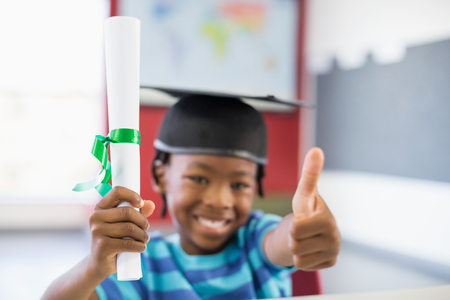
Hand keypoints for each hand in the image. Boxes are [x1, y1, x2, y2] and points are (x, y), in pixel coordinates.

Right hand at [88, 186, 154, 278]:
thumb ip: (139, 212)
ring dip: (143, 235)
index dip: (132, 195)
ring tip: (145, 238)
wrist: (100, 263)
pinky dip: (140, 246)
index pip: (117, 191)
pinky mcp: (102, 246)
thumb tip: (151, 205)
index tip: (141, 203)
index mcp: (100, 207)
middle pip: (127, 211)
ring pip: (130, 228)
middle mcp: (95, 217)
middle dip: (142, 220)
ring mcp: (97, 232)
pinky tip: (141, 247)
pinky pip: (128, 243)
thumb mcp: (124, 223)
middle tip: (146, 227)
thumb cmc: (115, 238)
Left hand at [289, 147, 339, 270]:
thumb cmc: (305, 208)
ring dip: (296, 248)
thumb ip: (309, 173)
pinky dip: (301, 258)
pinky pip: (302, 266)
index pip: (296, 229)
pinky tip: (309, 248)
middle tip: (301, 230)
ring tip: (304, 239)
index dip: (294, 224)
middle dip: (293, 237)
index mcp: (328, 220)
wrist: (308, 229)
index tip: (302, 219)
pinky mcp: (330, 263)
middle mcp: (335, 238)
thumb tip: (316, 150)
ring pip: (298, 258)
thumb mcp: (303, 192)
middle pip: (295, 244)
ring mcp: (334, 252)